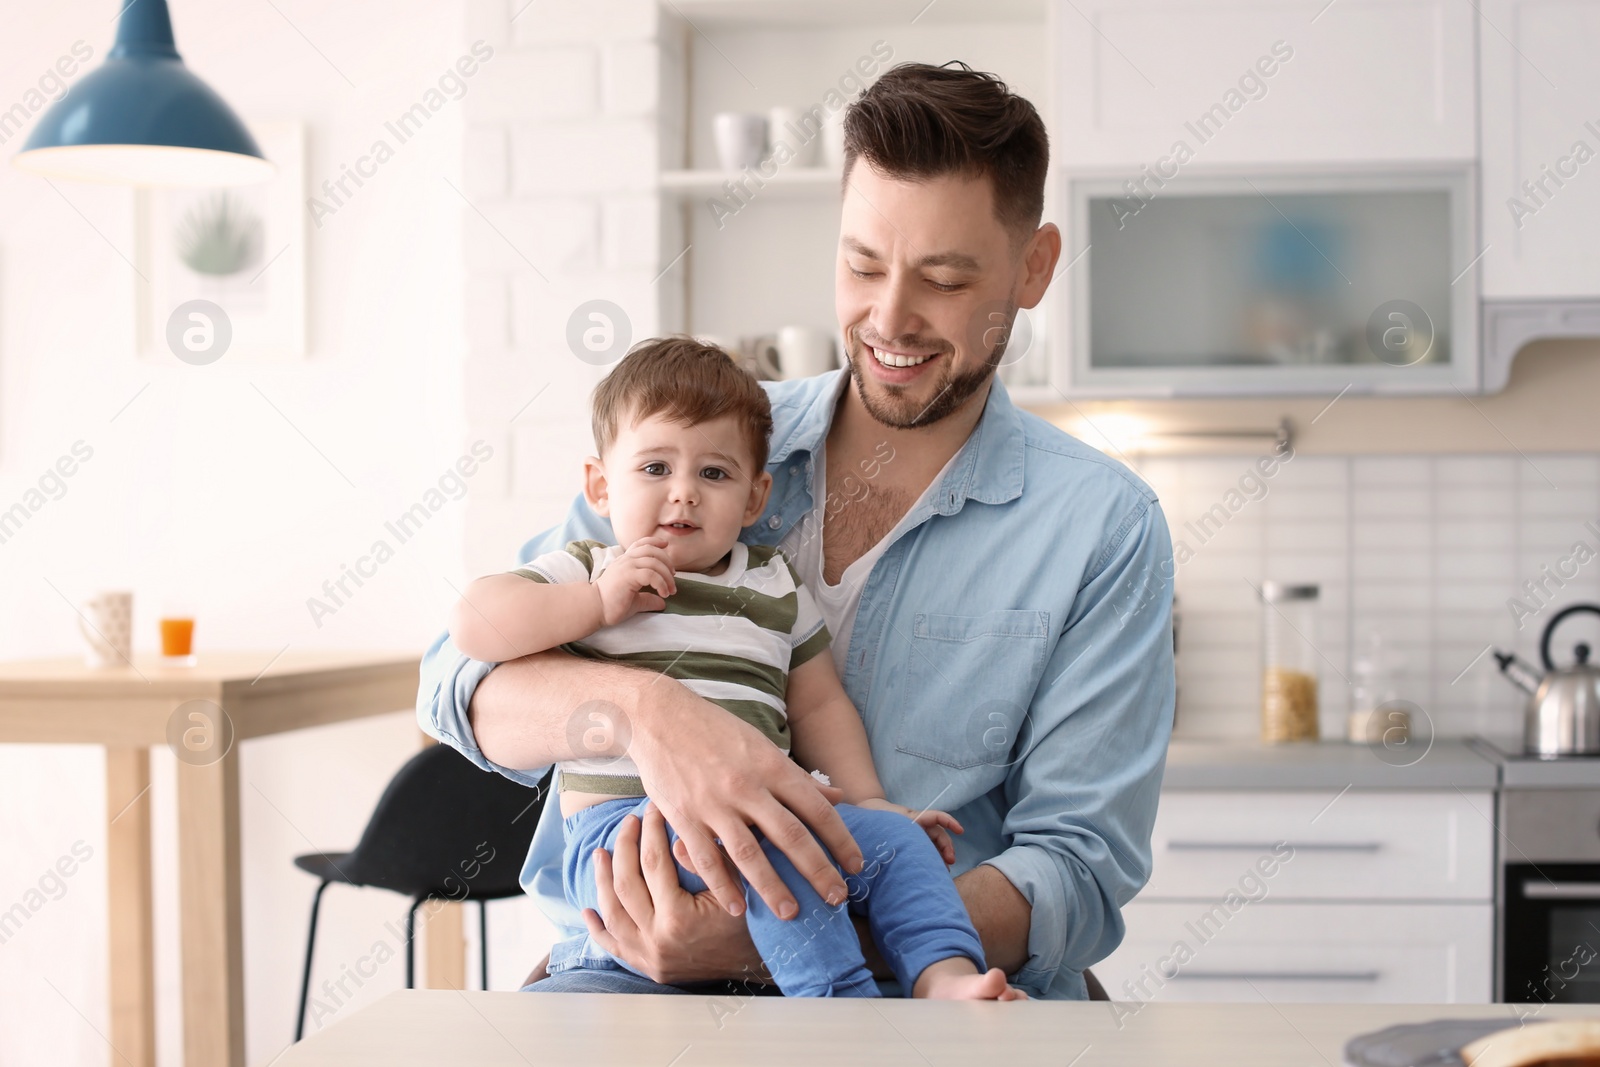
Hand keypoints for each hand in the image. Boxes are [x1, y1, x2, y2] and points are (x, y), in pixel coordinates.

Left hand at [582, 803, 768, 985]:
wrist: (752, 967)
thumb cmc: (748, 922)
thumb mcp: (737, 887)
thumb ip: (709, 864)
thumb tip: (676, 842)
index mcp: (678, 917)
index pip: (654, 863)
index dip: (651, 831)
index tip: (652, 810)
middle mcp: (656, 938)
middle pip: (626, 884)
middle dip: (625, 847)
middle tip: (628, 823)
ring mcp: (646, 955)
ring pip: (613, 913)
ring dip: (602, 881)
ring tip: (600, 854)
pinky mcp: (644, 966)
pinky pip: (613, 947)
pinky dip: (598, 929)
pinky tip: (588, 911)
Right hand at [595, 536, 676, 625]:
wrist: (594, 609)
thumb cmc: (611, 604)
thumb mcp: (634, 600)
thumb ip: (648, 598)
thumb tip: (662, 603)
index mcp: (624, 561)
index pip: (640, 544)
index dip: (654, 542)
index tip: (665, 546)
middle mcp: (626, 560)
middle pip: (652, 551)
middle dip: (667, 562)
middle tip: (673, 577)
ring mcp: (626, 566)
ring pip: (654, 562)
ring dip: (667, 576)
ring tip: (671, 590)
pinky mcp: (628, 575)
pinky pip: (651, 574)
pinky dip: (661, 583)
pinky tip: (664, 594)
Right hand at [629, 698, 860, 918]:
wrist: (660, 717)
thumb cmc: (716, 731)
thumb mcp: (762, 746)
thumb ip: (798, 776)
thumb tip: (839, 796)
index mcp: (772, 766)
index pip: (817, 809)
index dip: (840, 840)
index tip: (856, 865)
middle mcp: (747, 787)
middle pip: (791, 836)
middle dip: (818, 871)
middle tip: (837, 899)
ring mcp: (714, 804)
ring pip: (749, 854)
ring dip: (773, 888)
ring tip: (791, 914)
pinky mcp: (684, 817)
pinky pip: (706, 859)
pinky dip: (723, 886)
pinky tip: (738, 908)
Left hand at [856, 797, 962, 866]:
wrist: (869, 812)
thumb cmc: (878, 816)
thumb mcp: (886, 824)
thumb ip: (894, 835)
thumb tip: (901, 853)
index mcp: (914, 818)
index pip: (936, 816)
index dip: (949, 822)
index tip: (960, 830)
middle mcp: (919, 826)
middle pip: (939, 835)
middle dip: (947, 848)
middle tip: (950, 862)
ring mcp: (918, 834)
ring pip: (935, 845)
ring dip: (942, 857)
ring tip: (944, 871)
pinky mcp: (914, 842)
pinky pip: (927, 849)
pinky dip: (932, 859)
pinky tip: (934, 871)